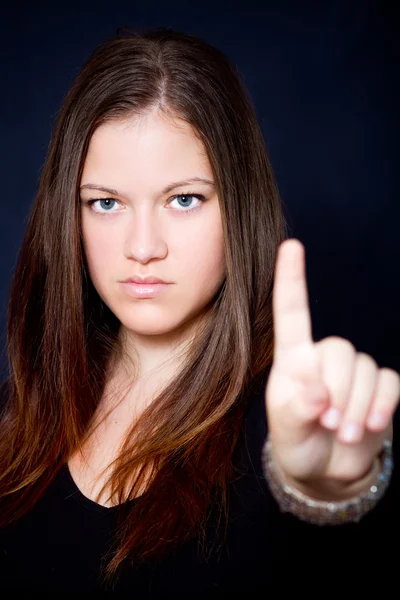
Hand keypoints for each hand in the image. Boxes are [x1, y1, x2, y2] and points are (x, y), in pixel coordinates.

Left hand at [265, 239, 399, 497]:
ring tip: (342, 433)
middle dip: (337, 392)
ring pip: (365, 368)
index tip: (290, 245)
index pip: (292, 312)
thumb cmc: (296, 441)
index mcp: (293, 358)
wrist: (326, 468)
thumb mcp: (286, 428)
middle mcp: (323, 357)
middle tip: (328, 425)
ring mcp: (353, 371)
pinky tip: (370, 424)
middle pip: (340, 350)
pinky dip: (381, 405)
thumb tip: (316, 393)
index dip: (291, 279)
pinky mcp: (378, 387)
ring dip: (356, 406)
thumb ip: (295, 408)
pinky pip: (389, 382)